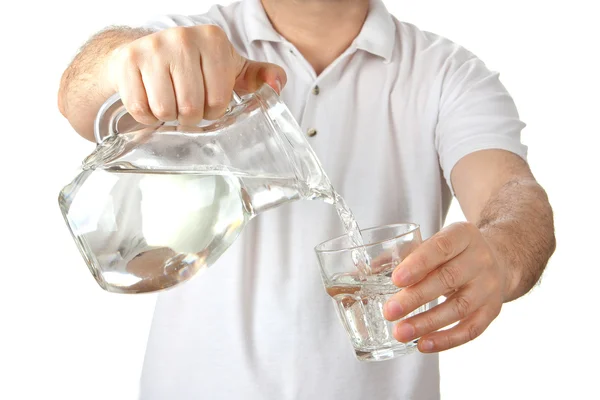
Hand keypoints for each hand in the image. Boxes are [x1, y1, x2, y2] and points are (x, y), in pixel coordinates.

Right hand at [106, 25, 286, 125]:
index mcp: (213, 40)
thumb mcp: (229, 68)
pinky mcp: (127, 61)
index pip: (218, 100)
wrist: (144, 52)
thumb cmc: (193, 66)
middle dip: (190, 117)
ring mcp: (152, 48)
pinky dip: (146, 116)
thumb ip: (258, 77)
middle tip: (188, 108)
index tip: (208, 103)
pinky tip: (151, 101)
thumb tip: (277, 85)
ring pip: (164, 110)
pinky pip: (140, 108)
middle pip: (190, 107)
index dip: (213, 111)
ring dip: (168, 117)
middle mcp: (182, 38)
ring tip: (170, 104)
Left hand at [383, 222, 509, 351]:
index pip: (441, 247)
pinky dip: (446, 340)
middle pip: (448, 279)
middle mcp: (480, 259)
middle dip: (415, 297)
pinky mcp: (492, 310)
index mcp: (463, 235)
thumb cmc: (452, 252)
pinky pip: (471, 329)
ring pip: (459, 308)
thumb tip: (356, 275)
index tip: (396, 279)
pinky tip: (423, 344)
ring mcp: (489, 286)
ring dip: (427, 323)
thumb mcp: (433, 243)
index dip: (418, 263)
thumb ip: (399, 257)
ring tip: (400, 332)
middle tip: (389, 311)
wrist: (499, 259)